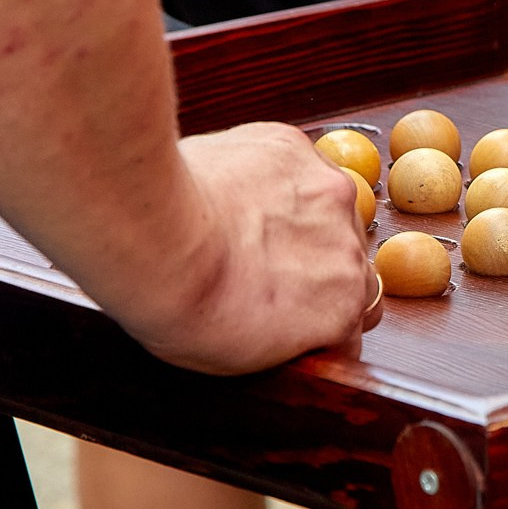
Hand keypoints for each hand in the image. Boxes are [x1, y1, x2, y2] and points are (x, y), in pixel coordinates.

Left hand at [120, 123, 371, 373]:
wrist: (153, 237)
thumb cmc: (181, 304)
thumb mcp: (237, 359)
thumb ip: (285, 341)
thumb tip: (281, 329)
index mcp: (340, 312)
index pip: (354, 322)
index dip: (322, 320)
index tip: (294, 317)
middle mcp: (349, 252)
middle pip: (351, 265)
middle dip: (318, 270)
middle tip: (267, 269)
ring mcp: (329, 194)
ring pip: (329, 211)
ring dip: (302, 219)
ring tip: (246, 224)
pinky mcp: (295, 149)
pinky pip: (296, 167)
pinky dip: (274, 178)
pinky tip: (234, 189)